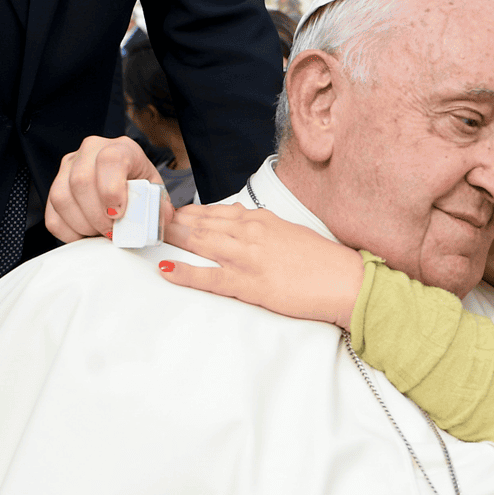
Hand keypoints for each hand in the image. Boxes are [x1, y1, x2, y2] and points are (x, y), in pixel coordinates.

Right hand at [45, 136, 172, 242]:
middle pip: (81, 181)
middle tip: (112, 232)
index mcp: (121, 148)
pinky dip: (69, 232)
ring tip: (101, 233)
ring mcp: (68, 167)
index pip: (110, 160)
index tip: (118, 214)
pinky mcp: (54, 188)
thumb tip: (159, 218)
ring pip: (62, 197)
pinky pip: (52, 215)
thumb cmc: (140, 188)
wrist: (127, 185)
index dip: (112, 189)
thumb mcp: (156, 194)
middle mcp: (90, 151)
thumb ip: (160, 206)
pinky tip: (86, 235)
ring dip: (83, 224)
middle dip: (97, 215)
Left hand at [158, 203, 363, 327]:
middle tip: (150, 221)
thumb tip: (238, 217)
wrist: (343, 281)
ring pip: (199, 242)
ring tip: (150, 237)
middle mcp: (249, 232)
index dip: (189, 213)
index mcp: (260, 219)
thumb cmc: (322, 260)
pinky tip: (166, 269)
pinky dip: (184, 272)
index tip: (172, 213)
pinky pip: (208, 276)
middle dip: (172, 222)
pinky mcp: (248, 283)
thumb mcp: (289, 231)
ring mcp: (246, 257)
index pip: (216, 212)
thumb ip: (261, 225)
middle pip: (200, 223)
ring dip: (171, 239)